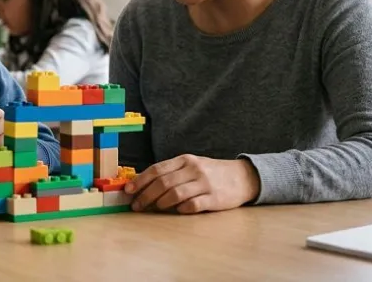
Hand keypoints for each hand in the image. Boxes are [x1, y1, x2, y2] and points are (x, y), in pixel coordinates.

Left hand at [124, 155, 260, 213]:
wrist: (242, 177)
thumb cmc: (211, 173)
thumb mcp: (191, 165)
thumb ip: (171, 172)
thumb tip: (143, 183)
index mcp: (185, 160)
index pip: (157, 169)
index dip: (140, 181)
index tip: (128, 191)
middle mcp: (193, 169)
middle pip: (163, 183)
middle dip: (145, 195)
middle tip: (136, 205)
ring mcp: (205, 184)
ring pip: (175, 194)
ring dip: (160, 203)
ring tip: (154, 208)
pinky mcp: (214, 199)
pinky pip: (193, 205)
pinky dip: (181, 209)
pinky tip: (176, 211)